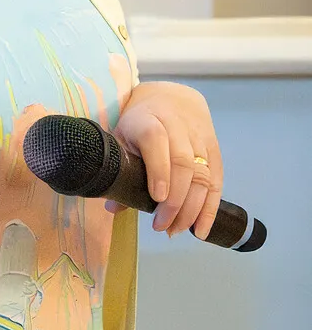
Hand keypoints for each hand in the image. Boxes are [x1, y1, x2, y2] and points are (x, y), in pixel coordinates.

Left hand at [104, 81, 224, 238]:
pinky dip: (210, 208)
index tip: (156, 197)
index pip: (155, 139)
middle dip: (174, 201)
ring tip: (176, 230)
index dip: (158, 169)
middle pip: (182, 162)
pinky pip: (217, 181)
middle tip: (161, 226)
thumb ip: (118, 169)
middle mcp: (177, 125)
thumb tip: (113, 207)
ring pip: (202, 174)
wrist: (170, 98)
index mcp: (148, 118)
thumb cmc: (140, 122)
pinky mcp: (214, 150)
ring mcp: (199, 137)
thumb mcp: (123, 137)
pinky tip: (200, 230)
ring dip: (191, 209)